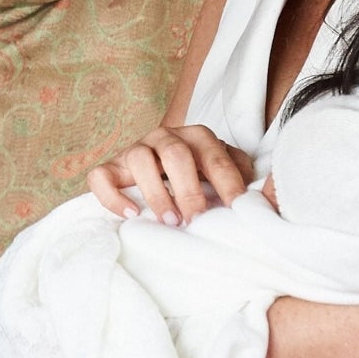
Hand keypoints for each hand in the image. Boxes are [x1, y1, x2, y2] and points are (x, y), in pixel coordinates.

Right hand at [86, 124, 252, 225]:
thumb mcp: (223, 170)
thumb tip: (256, 195)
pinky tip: (131, 215)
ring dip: (156, 192)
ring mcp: (135, 148)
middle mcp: (165, 136)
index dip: (226, 184)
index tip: (234, 211)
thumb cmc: (199, 175)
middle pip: (175, 155)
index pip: (215, 158)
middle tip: (195, 220)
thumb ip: (240, 175)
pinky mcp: (111, 166)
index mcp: (198, 137)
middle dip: (188, 190)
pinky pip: (101, 176)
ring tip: (169, 221)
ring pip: (139, 159)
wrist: (159, 168)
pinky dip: (113, 196)